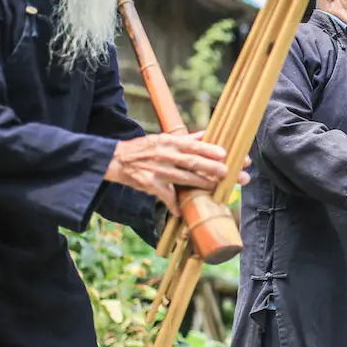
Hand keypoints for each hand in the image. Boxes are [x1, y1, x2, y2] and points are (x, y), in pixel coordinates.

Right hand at [104, 131, 247, 215]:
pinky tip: (182, 212)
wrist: (116, 159)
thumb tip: (206, 134)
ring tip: (216, 188)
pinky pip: (167, 197)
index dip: (210, 150)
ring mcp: (159, 171)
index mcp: (171, 142)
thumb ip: (186, 139)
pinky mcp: (150, 185)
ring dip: (202, 184)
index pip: (194, 145)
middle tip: (229, 173)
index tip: (225, 154)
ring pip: (184, 179)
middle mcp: (166, 155)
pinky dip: (175, 206)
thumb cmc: (144, 148)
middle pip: (193, 162)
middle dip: (212, 168)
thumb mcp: (163, 139)